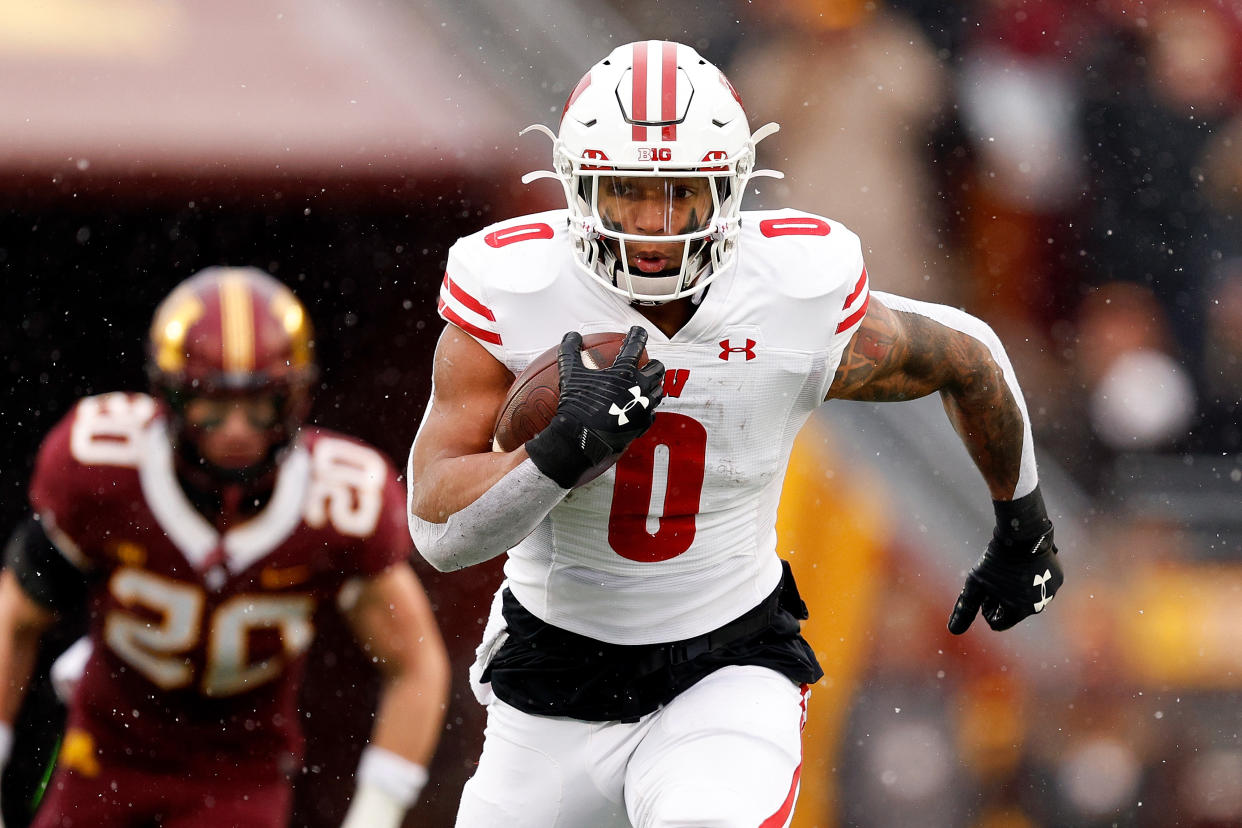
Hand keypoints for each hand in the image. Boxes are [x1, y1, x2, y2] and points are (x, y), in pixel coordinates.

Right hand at [526, 326, 664, 487]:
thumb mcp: (569, 374)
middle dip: (653, 363)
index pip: (636, 345)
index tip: (637, 331)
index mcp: (624, 372)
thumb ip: (570, 351)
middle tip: (646, 363)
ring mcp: (644, 407)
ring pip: (658, 391)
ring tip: (646, 384)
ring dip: (654, 385)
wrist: (582, 439)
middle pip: (656, 368)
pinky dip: (648, 408)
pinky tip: (641, 408)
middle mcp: (639, 387)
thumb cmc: (576, 405)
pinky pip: (652, 413)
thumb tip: (571, 335)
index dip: (638, 334)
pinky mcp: (643, 425)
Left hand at [948, 486, 1063, 633]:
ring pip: (1028, 597)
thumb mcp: (975, 584)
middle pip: (1013, 611)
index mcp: (1019, 611)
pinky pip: (1042, 584)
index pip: (998, 623)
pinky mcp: (1058, 578)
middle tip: (996, 578)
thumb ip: (966, 608)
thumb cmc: (996, 560)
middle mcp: (1039, 605)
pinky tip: (1024, 563)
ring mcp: (1051, 592)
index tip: (985, 592)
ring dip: (1017, 589)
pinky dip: (1032, 577)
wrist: (1022, 534)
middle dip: (1002, 599)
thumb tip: (953, 631)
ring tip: (1010, 569)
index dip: (987, 609)